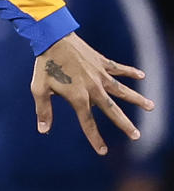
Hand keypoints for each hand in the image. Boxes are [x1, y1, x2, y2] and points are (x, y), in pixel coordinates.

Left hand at [31, 32, 151, 154]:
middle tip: (137, 135)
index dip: (94, 138)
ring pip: (122, 90)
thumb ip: (43, 110)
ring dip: (137, 99)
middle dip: (124, 124)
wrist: (54, 39)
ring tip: (152, 106)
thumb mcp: (39, 89)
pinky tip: (142, 76)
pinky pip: (119, 69)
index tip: (103, 151)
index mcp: (78, 97)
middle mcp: (93, 88)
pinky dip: (130, 72)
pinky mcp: (103, 62)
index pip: (88, 122)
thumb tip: (43, 130)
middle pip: (112, 110)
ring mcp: (100, 75)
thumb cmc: (45, 65)